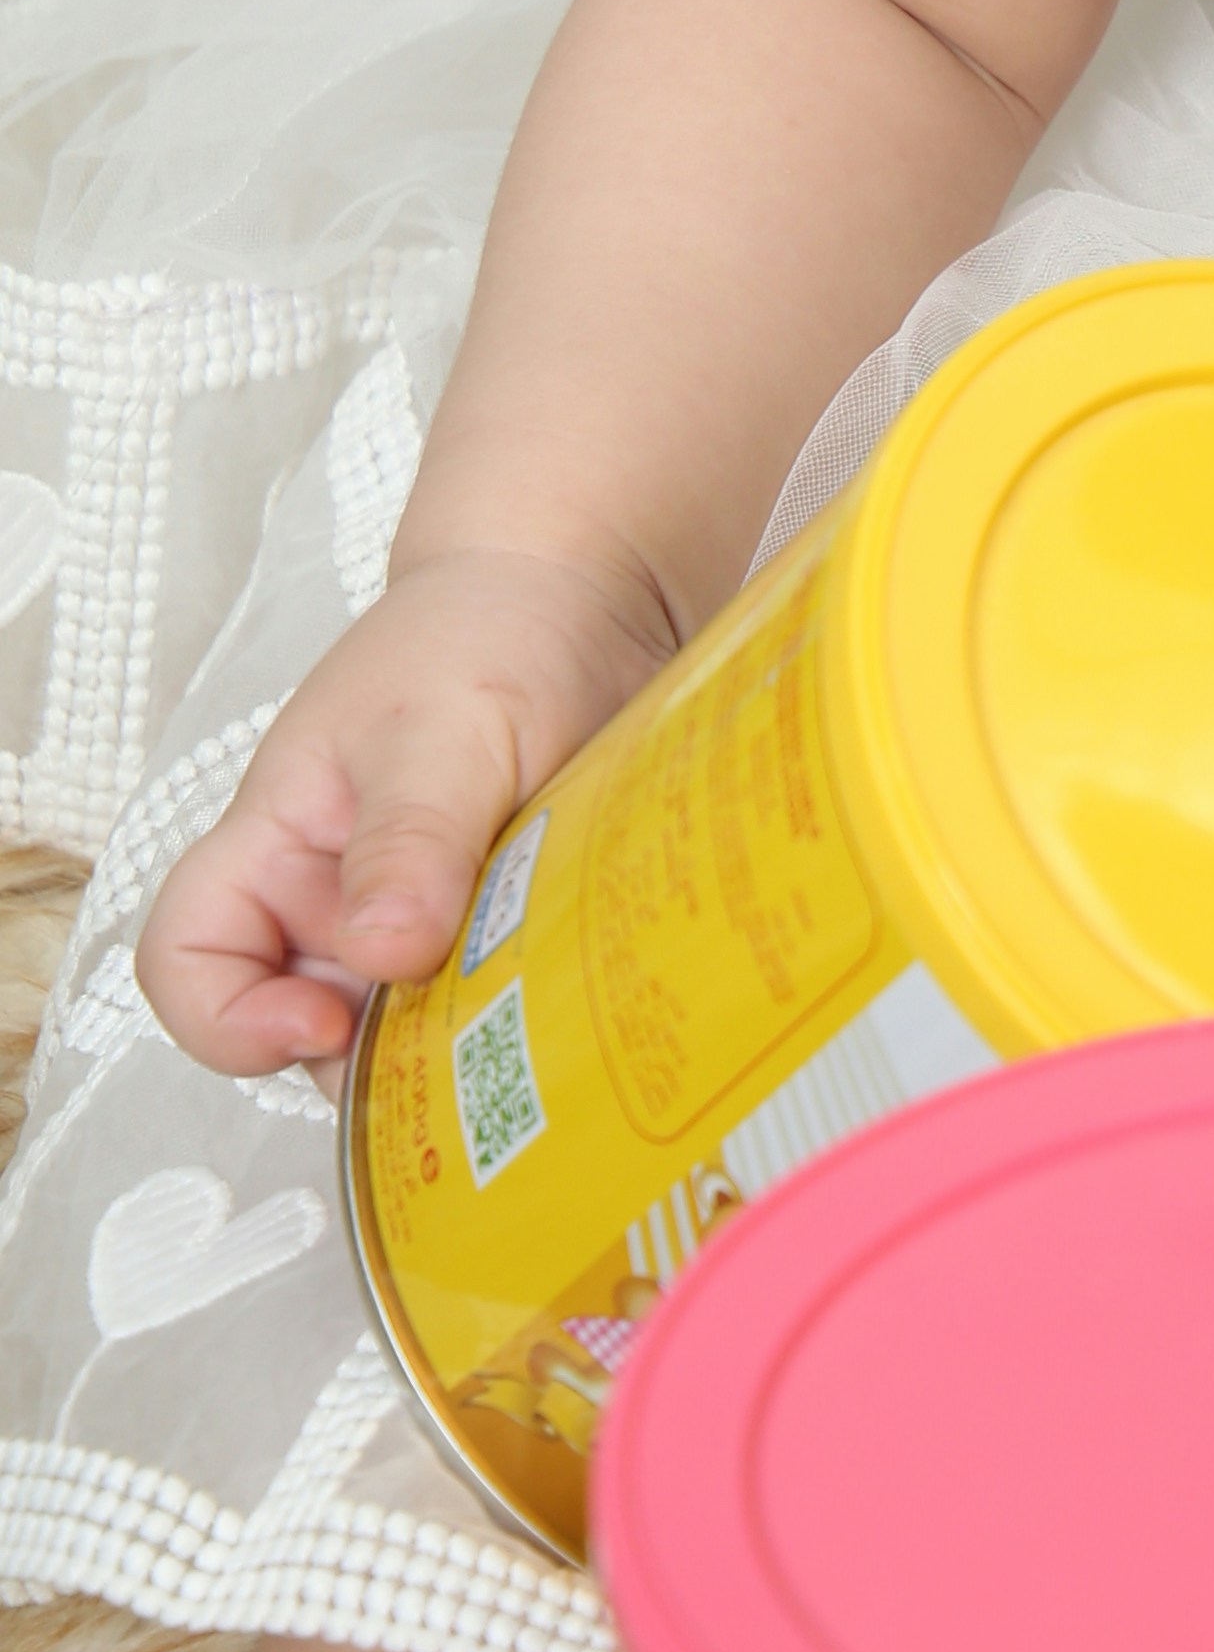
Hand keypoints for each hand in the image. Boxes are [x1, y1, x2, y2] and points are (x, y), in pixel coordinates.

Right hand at [136, 545, 676, 1075]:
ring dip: (465, 1039)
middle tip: (469, 1027)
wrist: (585, 594)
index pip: (189, 959)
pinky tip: (576, 984)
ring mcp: (420, 922)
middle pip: (309, 1032)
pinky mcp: (498, 931)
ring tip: (537, 993)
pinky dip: (524, 1012)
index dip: (226, 1019)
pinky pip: (492, 1008)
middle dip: (379, 1057)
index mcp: (283, 844)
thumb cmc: (487, 632)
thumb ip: (412, 839)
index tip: (326, 1024)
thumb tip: (381, 954)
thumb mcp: (445, 730)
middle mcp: (336, 900)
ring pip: (409, 1036)